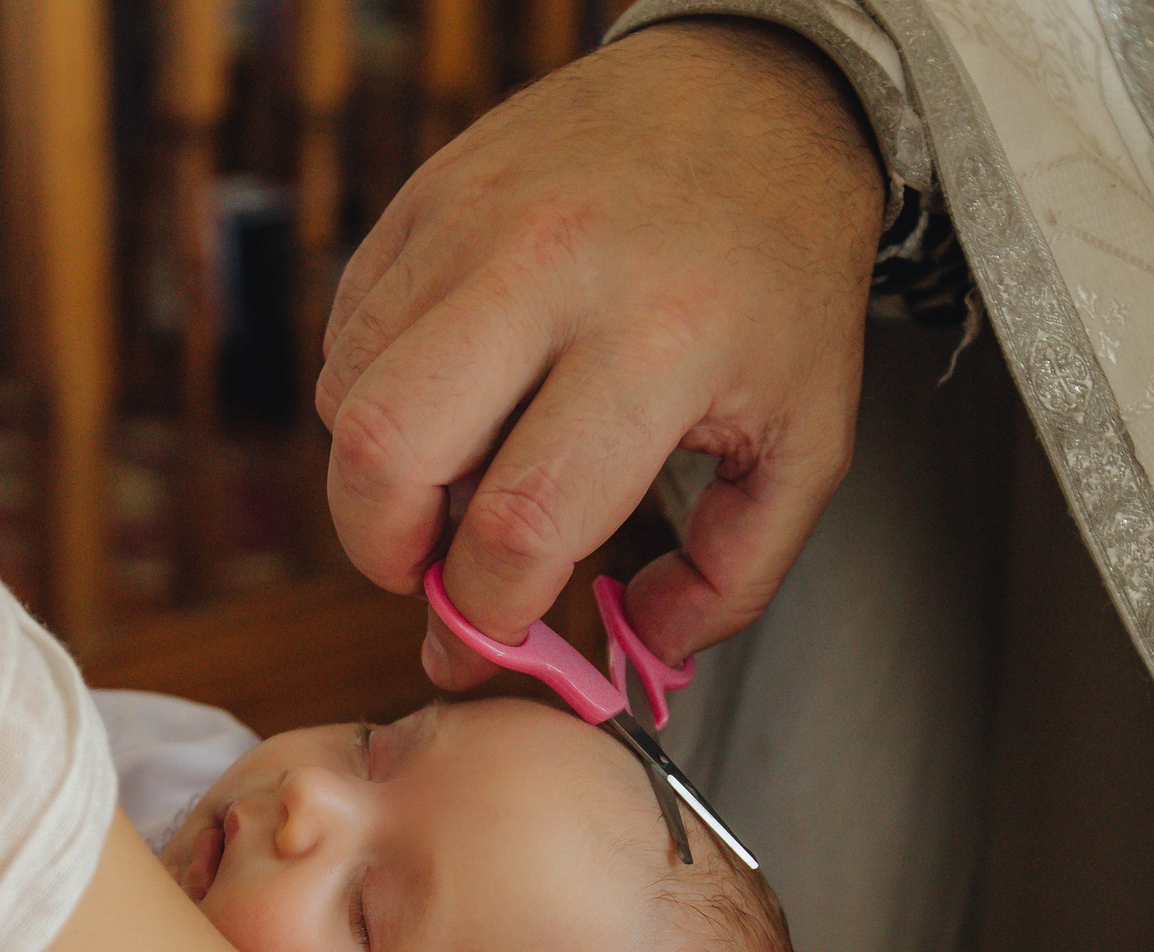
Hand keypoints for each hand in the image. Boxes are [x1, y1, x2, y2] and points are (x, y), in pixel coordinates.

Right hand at [316, 19, 884, 688]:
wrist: (754, 95)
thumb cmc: (779, 277)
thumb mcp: (806, 436)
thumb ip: (734, 574)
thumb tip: (638, 654)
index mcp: (660, 340)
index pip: (521, 521)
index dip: (487, 616)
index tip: (488, 645)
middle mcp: (549, 270)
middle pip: (390, 452)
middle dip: (385, 552)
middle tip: (427, 574)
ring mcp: (472, 222)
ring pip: (350, 397)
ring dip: (378, 475)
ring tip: (454, 481)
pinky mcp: (425, 195)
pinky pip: (347, 333)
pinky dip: (374, 397)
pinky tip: (451, 401)